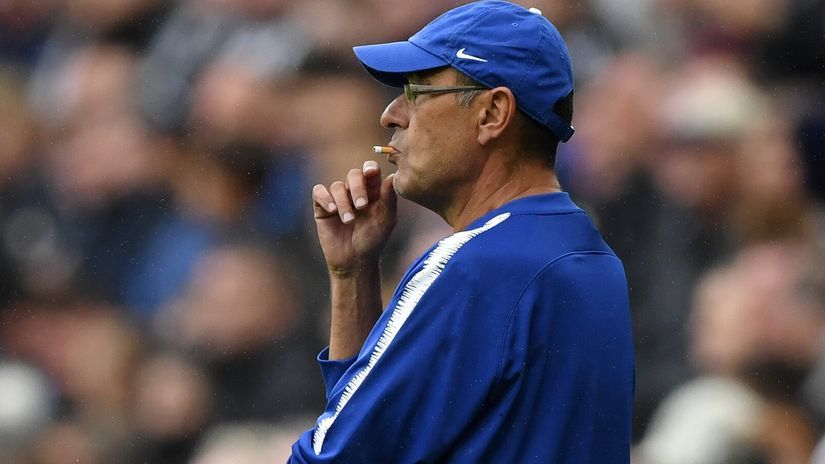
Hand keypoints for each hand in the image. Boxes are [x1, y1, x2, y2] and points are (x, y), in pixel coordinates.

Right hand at [312, 160, 396, 275]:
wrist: (354, 261)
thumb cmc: (373, 241)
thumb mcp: (386, 220)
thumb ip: (389, 198)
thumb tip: (393, 176)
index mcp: (373, 191)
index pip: (371, 171)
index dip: (370, 168)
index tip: (370, 172)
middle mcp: (355, 191)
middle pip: (353, 174)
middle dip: (357, 188)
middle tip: (361, 206)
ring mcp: (338, 198)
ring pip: (337, 186)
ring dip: (343, 202)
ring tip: (348, 221)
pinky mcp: (322, 207)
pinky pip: (319, 192)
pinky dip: (325, 198)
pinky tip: (332, 211)